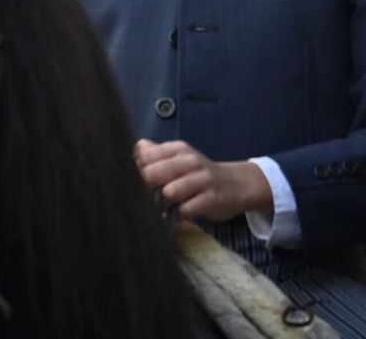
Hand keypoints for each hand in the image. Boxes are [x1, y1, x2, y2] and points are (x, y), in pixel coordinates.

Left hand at [135, 139, 272, 222]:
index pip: (146, 155)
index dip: (133, 170)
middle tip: (137, 198)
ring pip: (169, 191)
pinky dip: (175, 216)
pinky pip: (187, 209)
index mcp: (178, 150)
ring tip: (156, 209)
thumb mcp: (181, 158)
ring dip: (159, 204)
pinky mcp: (212, 199)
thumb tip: (134, 147)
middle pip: (153, 172)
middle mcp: (190, 161)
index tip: (126, 181)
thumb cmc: (201, 173)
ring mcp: (202, 179)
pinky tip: (172, 218)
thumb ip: (156, 153)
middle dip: (142, 188)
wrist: (238, 184)